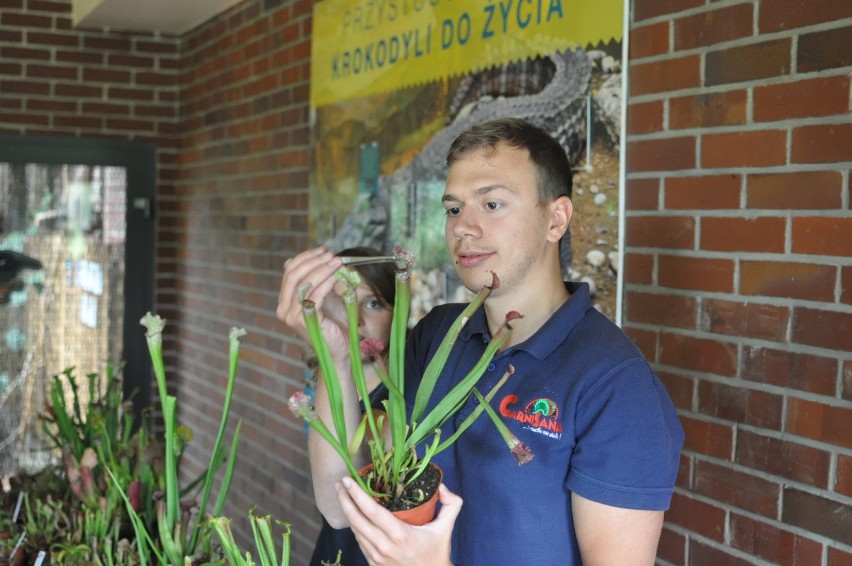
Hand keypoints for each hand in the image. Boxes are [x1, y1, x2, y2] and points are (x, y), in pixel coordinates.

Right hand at [276, 247, 347, 356]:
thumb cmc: (334, 322)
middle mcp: (284, 308)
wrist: (341, 348)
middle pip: (294, 275)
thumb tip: (320, 257)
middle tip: (331, 255)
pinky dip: (326, 282)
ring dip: (322, 269)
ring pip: (304, 283)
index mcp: (285, 301)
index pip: (289, 271)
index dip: (306, 257)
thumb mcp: (326, 295)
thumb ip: (319, 279)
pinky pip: (314, 295)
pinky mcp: (304, 321)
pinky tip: (336, 276)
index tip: (323, 250)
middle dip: (313, 261)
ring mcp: (292, 316)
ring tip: (337, 262)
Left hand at [336, 477, 459, 565]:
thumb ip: (451, 505)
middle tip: (339, 483)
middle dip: (345, 500)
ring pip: (355, 531)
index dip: (357, 494)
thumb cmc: (436, 552)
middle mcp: (384, 546)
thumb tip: (442, 487)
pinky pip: (360, 541)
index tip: (347, 480)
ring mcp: (376, 557)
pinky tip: (354, 515)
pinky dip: (355, 526)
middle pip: (356, 520)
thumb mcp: (446, 528)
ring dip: (347, 512)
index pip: (372, 511)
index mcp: (400, 535)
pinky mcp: (373, 563)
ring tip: (344, 495)